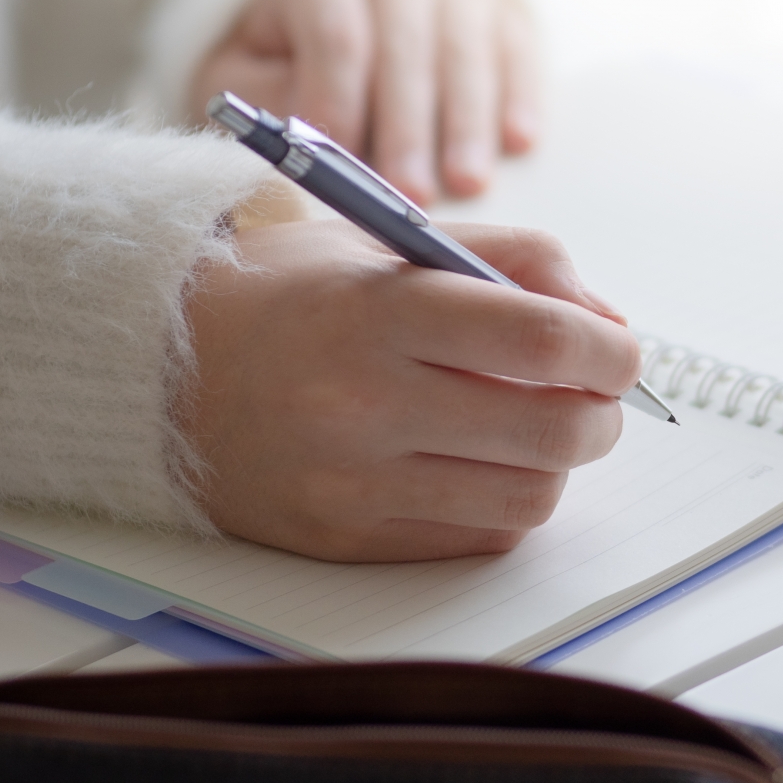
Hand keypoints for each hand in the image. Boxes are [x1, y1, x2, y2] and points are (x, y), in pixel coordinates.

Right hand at [180, 219, 639, 561]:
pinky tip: (476, 460)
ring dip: (557, 463)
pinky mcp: (347, 540)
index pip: (543, 339)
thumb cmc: (297, 294)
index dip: (611, 350)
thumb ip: (517, 263)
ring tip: (529, 424)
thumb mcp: (397, 241)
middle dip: (602, 415)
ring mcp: (353, 482)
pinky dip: (504, 500)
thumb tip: (611, 326)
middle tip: (593, 395)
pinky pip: (480, 536)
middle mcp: (365, 403)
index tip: (621, 351)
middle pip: (555, 431)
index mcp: (382, 312)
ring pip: (529, 496)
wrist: (161, 369)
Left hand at [190, 0, 538, 206]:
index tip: (344, 164)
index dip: (343, 101)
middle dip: (407, 129)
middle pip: (404, 51)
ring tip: (467, 183)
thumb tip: (309, 138)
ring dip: (467, 125)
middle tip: (412, 194)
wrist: (365, 0)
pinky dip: (520, 98)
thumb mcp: (253, 70)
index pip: (337, 37)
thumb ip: (267, 99)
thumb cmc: (299, 54)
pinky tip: (517, 142)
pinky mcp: (505, 10)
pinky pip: (517, 54)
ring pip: (464, 56)